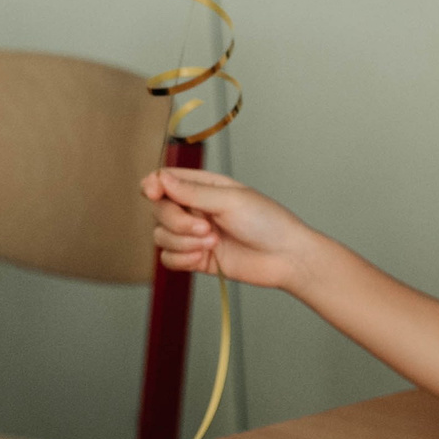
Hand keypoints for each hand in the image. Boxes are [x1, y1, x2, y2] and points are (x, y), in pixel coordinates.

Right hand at [143, 167, 323, 291]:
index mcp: (205, 188)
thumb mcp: (231, 200)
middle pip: (158, 210)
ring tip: (213, 242)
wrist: (285, 257)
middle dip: (176, 221)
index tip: (154, 193)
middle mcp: (196, 209)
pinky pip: (168, 258)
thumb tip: (161, 179)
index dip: (152, 185)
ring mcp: (194, 234)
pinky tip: (202, 258)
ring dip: (183, 241)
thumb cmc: (268, 222)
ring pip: (161, 236)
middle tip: (206, 227)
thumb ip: (193, 192)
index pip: (164, 181)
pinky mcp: (195, 257)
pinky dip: (181, 259)